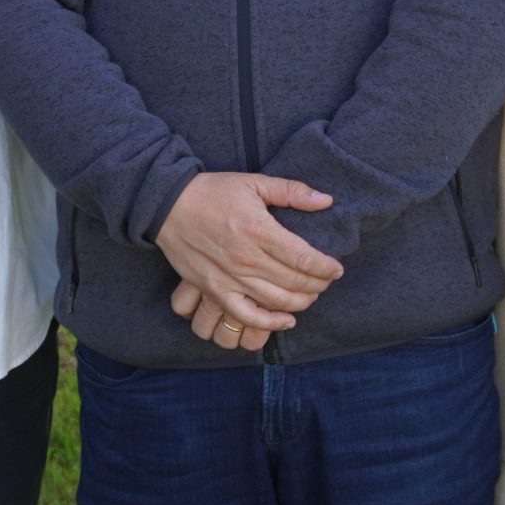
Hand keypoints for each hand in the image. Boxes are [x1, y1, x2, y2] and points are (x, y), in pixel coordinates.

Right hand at [153, 172, 342, 341]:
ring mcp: (229, 278)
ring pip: (276, 301)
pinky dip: (269, 322)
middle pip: (294, 282)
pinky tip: (286, 319)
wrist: (168, 206)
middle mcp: (246, 258)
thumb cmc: (213, 191)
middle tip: (326, 281)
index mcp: (259, 230)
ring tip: (311, 295)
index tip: (336, 268)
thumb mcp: (254, 182)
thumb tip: (326, 201)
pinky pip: (246, 315)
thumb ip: (292, 191)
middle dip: (318, 285)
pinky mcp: (215, 290)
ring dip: (301, 302)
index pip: (304, 258)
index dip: (326, 267)